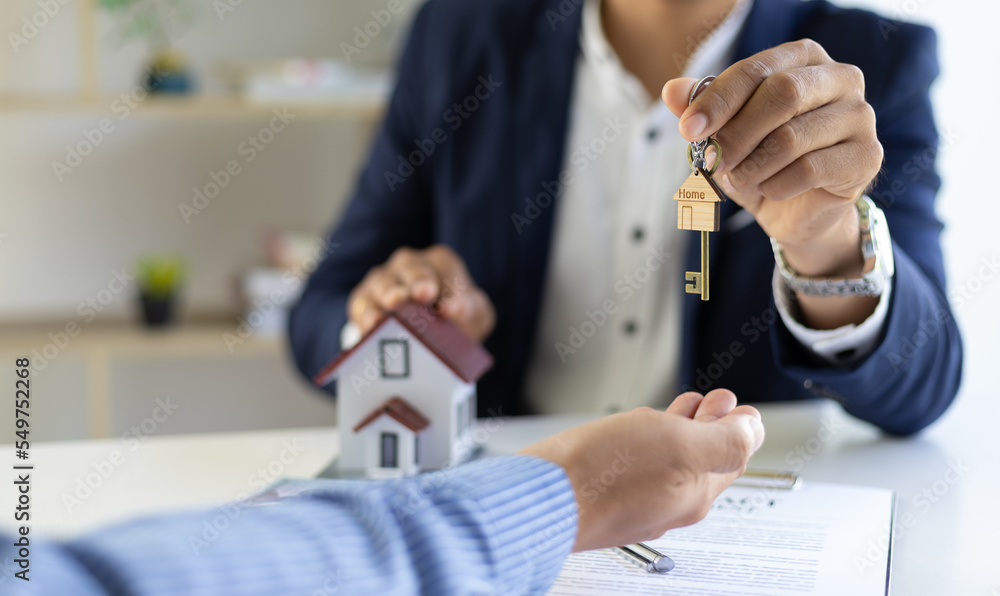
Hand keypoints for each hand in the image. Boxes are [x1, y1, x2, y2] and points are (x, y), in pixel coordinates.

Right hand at [347, 244, 495, 340]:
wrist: (427, 341)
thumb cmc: (453, 320)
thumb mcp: (472, 313)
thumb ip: (470, 308)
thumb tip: (455, 309)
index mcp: (440, 262)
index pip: (445, 269)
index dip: (449, 289)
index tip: (451, 308)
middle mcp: (409, 264)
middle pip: (413, 268)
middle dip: (419, 280)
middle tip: (424, 293)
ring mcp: (383, 280)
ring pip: (384, 281)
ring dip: (389, 292)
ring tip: (395, 304)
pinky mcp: (363, 301)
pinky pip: (362, 304)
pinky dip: (366, 313)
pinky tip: (373, 324)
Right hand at [519, 389, 763, 551]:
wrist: (541, 497)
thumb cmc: (603, 476)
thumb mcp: (682, 445)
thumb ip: (726, 441)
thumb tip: (754, 430)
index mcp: (694, 493)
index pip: (733, 457)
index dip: (740, 426)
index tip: (739, 405)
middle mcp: (668, 501)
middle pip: (702, 458)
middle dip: (713, 425)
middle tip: (718, 401)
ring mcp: (636, 497)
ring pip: (669, 458)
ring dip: (682, 428)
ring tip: (686, 406)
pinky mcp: (606, 489)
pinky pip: (637, 462)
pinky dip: (648, 437)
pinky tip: (640, 426)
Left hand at [662, 39, 882, 278]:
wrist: (795, 211)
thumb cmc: (760, 161)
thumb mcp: (725, 134)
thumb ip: (702, 108)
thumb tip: (671, 90)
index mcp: (803, 58)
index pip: (757, 69)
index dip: (718, 100)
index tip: (688, 129)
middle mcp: (841, 78)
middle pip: (783, 94)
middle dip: (737, 134)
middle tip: (713, 161)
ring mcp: (860, 116)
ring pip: (792, 137)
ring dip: (753, 166)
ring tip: (740, 179)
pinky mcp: (867, 156)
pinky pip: (810, 169)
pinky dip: (777, 186)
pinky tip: (769, 191)